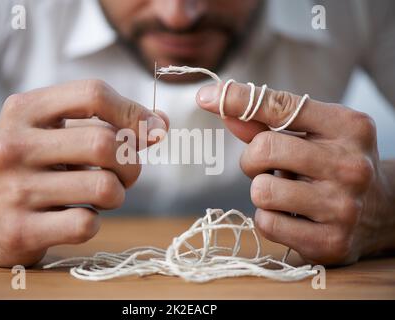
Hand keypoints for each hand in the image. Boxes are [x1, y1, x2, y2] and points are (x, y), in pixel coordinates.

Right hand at [0, 80, 167, 266]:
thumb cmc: (30, 163)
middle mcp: (14, 146)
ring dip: (117, 194)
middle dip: (131, 162)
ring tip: (102, 195)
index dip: (133, 112)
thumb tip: (161, 124)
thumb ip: (107, 122)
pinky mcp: (19, 230)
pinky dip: (95, 221)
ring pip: (104, 188)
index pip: (93, 94)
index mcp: (25, 110)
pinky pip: (86, 224)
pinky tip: (79, 216)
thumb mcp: (56, 130)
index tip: (152, 130)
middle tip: (126, 172)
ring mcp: (14, 190)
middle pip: (105, 143)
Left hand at [197, 82, 393, 264]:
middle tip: (270, 167)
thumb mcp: (314, 134)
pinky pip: (266, 223)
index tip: (204, 96)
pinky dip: (269, 218)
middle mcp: (350, 165)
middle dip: (253, 159)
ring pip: (261, 190)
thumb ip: (266, 120)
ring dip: (262, 191)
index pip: (280, 105)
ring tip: (286, 192)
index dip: (236, 98)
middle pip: (263, 149)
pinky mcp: (329, 242)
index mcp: (348, 126)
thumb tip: (217, 102)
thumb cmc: (334, 164)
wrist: (383, 212)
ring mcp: (342, 206)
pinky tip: (292, 216)